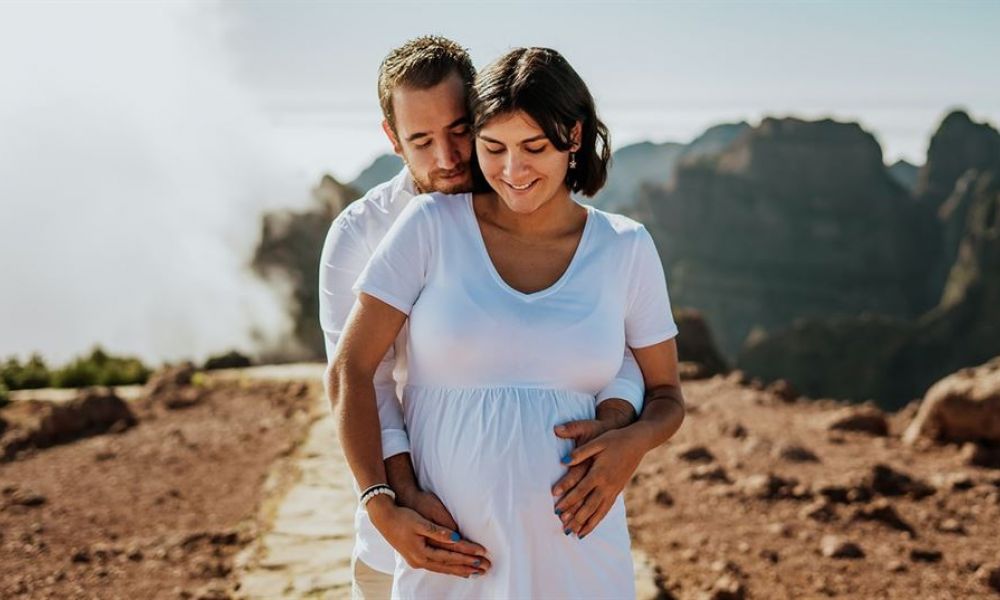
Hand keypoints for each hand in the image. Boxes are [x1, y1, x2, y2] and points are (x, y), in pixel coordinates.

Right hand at [367, 495, 490, 576]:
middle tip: (486, 568)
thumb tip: (456, 538)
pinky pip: (437, 566)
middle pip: (448, 566)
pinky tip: (455, 569)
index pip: (450, 555)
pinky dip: (448, 568)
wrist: (383, 518)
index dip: (467, 554)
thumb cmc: (402, 517)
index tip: (482, 554)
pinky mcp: (415, 558)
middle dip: (468, 567)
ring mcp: (417, 561)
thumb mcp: (420, 522)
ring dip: (460, 570)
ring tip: (475, 572)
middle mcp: (420, 560)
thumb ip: (438, 531)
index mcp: (422, 552)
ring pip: (443, 568)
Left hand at [552, 426, 648, 537]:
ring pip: (599, 511)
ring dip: (587, 523)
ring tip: (575, 534)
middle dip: (576, 517)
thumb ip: (580, 452)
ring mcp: (614, 489)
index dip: (568, 499)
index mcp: (600, 472)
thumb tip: (563, 461)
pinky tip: (590, 527)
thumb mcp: (597, 442)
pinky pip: (606, 509)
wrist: (637, 442)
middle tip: (563, 527)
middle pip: (589, 505)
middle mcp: (607, 485)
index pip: (581, 490)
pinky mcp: (617, 491)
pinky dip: (597, 520)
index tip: (557, 508)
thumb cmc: (615, 439)